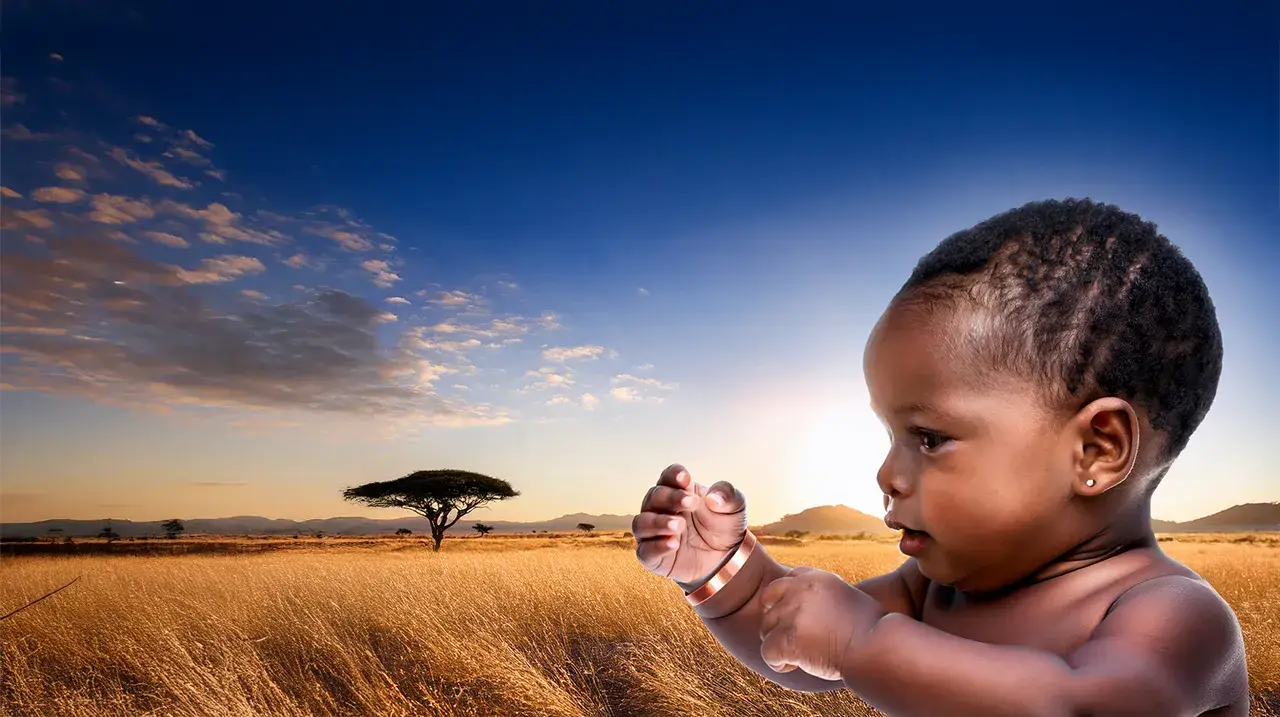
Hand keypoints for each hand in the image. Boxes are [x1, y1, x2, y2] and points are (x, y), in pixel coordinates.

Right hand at [633, 463, 747, 585]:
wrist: (726, 558)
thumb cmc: (724, 526)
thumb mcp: (735, 507)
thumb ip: (728, 495)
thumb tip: (714, 497)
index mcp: (679, 490)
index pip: (668, 476)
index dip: (673, 475)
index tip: (685, 478)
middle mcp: (661, 509)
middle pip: (654, 496)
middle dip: (670, 498)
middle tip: (691, 502)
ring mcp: (654, 532)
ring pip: (642, 523)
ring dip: (658, 522)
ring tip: (679, 524)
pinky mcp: (652, 556)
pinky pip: (645, 551)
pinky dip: (657, 546)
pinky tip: (673, 543)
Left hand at [758, 566, 886, 680]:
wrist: (878, 648)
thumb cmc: (872, 630)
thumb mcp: (848, 598)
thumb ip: (823, 598)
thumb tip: (807, 612)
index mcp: (815, 577)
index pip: (784, 582)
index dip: (786, 602)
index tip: (798, 620)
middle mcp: (800, 589)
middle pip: (768, 603)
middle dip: (777, 622)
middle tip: (795, 640)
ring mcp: (792, 613)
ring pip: (765, 629)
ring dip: (779, 644)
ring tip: (802, 655)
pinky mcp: (787, 638)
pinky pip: (767, 652)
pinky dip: (778, 663)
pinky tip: (795, 666)